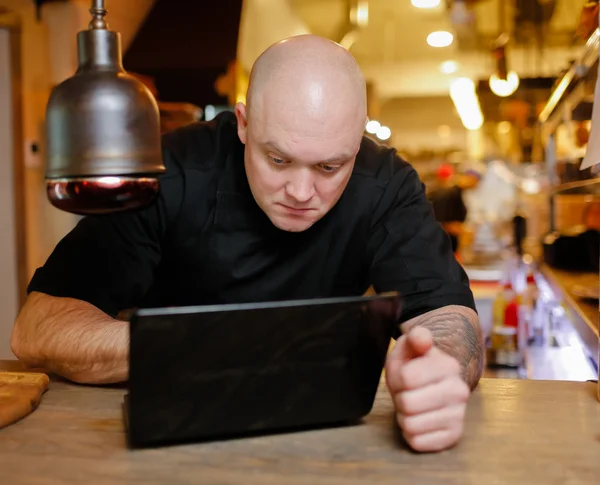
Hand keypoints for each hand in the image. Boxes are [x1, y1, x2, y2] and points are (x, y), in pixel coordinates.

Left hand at [385, 326, 469, 452]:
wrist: (430, 386)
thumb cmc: (414, 366)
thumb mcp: (409, 348)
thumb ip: (415, 338)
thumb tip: (421, 337)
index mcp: (448, 366)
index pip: (406, 378)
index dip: (398, 378)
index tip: (405, 375)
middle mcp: (459, 391)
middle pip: (407, 403)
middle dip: (400, 398)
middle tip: (407, 392)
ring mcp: (458, 415)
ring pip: (410, 425)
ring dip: (404, 417)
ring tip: (413, 406)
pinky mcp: (453, 436)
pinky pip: (418, 442)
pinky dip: (412, 434)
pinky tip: (420, 420)